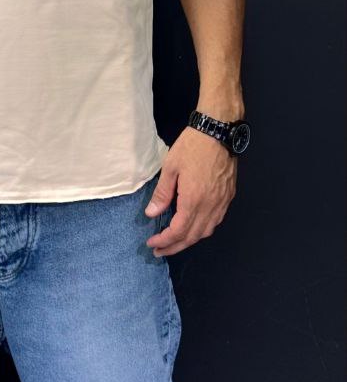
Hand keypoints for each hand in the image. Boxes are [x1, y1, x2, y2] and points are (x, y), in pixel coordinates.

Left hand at [144, 126, 237, 256]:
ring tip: (175, 242)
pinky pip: (216, 220)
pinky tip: (194, 227)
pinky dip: (203, 229)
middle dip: (175, 246)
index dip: (165, 241)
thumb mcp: (170, 167)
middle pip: (193, 236)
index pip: (178, 231)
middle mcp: (210, 205)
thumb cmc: (192, 146)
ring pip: (207, 231)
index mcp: (194, 199)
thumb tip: (152, 214)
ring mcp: (222, 202)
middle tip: (160, 251)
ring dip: (190, 240)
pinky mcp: (229, 196)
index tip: (152, 243)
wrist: (219, 131)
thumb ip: (162, 194)